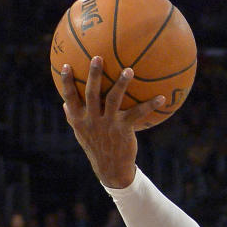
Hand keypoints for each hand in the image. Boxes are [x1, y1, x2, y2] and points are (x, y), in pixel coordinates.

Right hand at [58, 56, 162, 188]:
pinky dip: (150, 105)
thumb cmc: (96, 148)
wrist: (111, 169)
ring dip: (121, 83)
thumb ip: (73, 117)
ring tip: (129, 70)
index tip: (65, 65)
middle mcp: (92, 120)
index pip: (69, 97)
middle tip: (98, 57)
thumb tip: (65, 102)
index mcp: (79, 119)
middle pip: (91, 93)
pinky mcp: (123, 129)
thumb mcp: (81, 134)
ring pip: (113, 99)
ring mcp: (107, 124)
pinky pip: (137, 113)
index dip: (66, 82)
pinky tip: (161, 97)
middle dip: (94, 75)